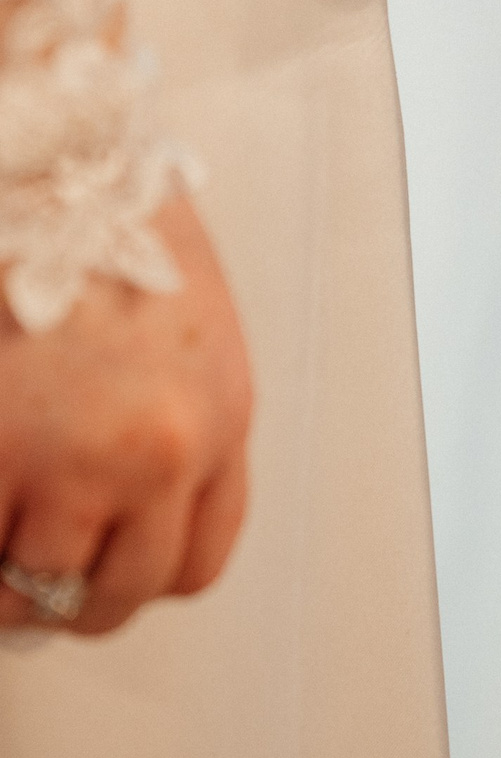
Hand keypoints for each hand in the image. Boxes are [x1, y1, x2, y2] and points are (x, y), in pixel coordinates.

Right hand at [0, 198, 251, 635]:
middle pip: (115, 593)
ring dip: (1, 567)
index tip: (97, 567)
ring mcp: (75, 460)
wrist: (59, 164)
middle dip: (64, 593)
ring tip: (1, 509)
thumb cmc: (108, 223)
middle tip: (23, 564)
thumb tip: (122, 518)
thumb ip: (174, 421)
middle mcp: (162, 452)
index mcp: (221, 417)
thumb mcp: (184, 330)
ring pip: (31, 586)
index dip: (135, 574)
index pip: (192, 564)